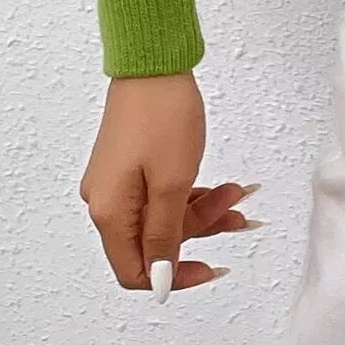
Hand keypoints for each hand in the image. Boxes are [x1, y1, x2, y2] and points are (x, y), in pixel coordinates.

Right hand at [78, 72, 257, 294]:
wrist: (153, 65)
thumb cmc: (162, 117)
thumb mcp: (171, 184)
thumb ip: (164, 236)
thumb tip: (157, 279)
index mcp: (110, 213)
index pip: (135, 271)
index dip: (173, 277)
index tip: (210, 268)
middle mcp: (106, 202)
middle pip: (154, 241)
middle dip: (201, 230)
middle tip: (237, 210)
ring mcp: (118, 182)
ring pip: (164, 216)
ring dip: (203, 210)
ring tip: (238, 193)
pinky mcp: (130, 166)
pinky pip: (161, 194)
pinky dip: (192, 194)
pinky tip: (222, 186)